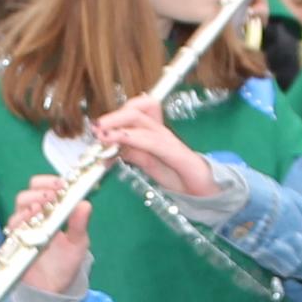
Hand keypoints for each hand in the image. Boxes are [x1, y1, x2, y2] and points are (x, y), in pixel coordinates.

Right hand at [6, 176, 93, 296]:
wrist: (52, 288)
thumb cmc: (65, 262)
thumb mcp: (78, 243)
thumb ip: (80, 224)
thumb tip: (86, 204)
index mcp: (51, 210)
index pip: (44, 187)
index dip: (50, 182)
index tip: (61, 184)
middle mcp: (34, 215)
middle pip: (28, 192)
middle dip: (39, 190)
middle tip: (51, 196)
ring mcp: (23, 227)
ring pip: (20, 206)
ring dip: (30, 202)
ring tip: (42, 207)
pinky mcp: (15, 240)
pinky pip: (13, 225)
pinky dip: (21, 220)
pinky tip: (31, 221)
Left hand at [91, 96, 214, 200]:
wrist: (206, 191)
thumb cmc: (178, 175)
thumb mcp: (149, 164)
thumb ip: (133, 154)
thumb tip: (112, 148)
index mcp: (154, 132)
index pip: (137, 110)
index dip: (117, 113)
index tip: (97, 127)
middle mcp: (161, 131)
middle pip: (137, 110)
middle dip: (113, 115)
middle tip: (95, 127)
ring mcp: (170, 141)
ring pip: (142, 121)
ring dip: (118, 124)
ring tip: (102, 133)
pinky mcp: (178, 154)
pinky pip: (153, 142)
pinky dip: (134, 138)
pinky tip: (121, 140)